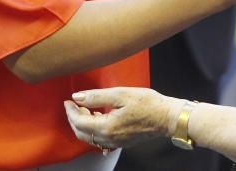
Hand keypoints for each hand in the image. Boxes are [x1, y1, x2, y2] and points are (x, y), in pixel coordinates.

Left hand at [64, 88, 179, 150]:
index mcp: (107, 127)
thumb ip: (96, 96)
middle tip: (74, 105)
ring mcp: (115, 142)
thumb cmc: (148, 104)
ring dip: (84, 124)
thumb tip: (78, 97)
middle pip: (81, 132)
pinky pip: (101, 139)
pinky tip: (98, 118)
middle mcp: (109, 138)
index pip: (79, 122)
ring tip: (85, 108)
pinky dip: (94, 129)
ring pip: (90, 137)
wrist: (167, 117)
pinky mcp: (122, 142)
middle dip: (74, 118)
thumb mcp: (121, 94)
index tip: (68, 101)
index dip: (70, 111)